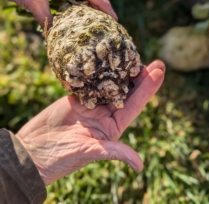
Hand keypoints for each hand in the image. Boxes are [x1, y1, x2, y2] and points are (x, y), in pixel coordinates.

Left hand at [0, 0, 116, 26]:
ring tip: (103, 19)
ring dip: (92, 4)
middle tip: (112, 20)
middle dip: (100, 4)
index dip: (102, 3)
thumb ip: (47, 18)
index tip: (113, 16)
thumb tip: (58, 37)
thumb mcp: (32, 2)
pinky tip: (86, 14)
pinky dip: (81, 3)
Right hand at [16, 61, 164, 185]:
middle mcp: (105, 114)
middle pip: (127, 91)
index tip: (160, 71)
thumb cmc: (62, 156)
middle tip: (157, 61)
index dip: (148, 88)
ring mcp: (91, 104)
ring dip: (122, 70)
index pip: (135, 104)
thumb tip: (140, 166)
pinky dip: (99, 69)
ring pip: (110, 83)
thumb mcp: (90, 152)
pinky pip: (91, 80)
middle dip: (141, 76)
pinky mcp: (77, 97)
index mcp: (112, 127)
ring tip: (135, 54)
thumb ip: (114, 152)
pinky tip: (107, 56)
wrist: (34, 151)